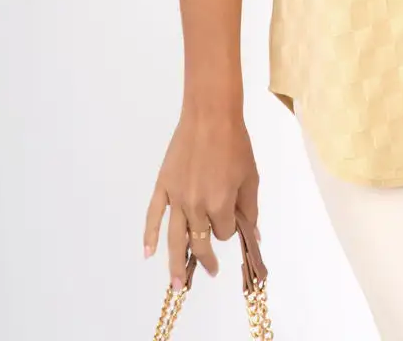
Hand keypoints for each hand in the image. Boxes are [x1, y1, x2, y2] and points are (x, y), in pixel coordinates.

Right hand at [143, 106, 267, 290]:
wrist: (211, 115)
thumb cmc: (235, 143)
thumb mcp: (250, 176)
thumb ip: (250, 209)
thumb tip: (254, 235)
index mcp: (220, 204)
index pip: (224, 233)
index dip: (229, 228)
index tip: (232, 219)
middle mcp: (196, 206)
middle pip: (200, 242)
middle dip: (206, 259)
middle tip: (210, 271)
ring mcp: (176, 197)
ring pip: (175, 239)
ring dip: (175, 265)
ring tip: (177, 285)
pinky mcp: (163, 186)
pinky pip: (153, 215)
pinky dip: (148, 235)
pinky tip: (148, 253)